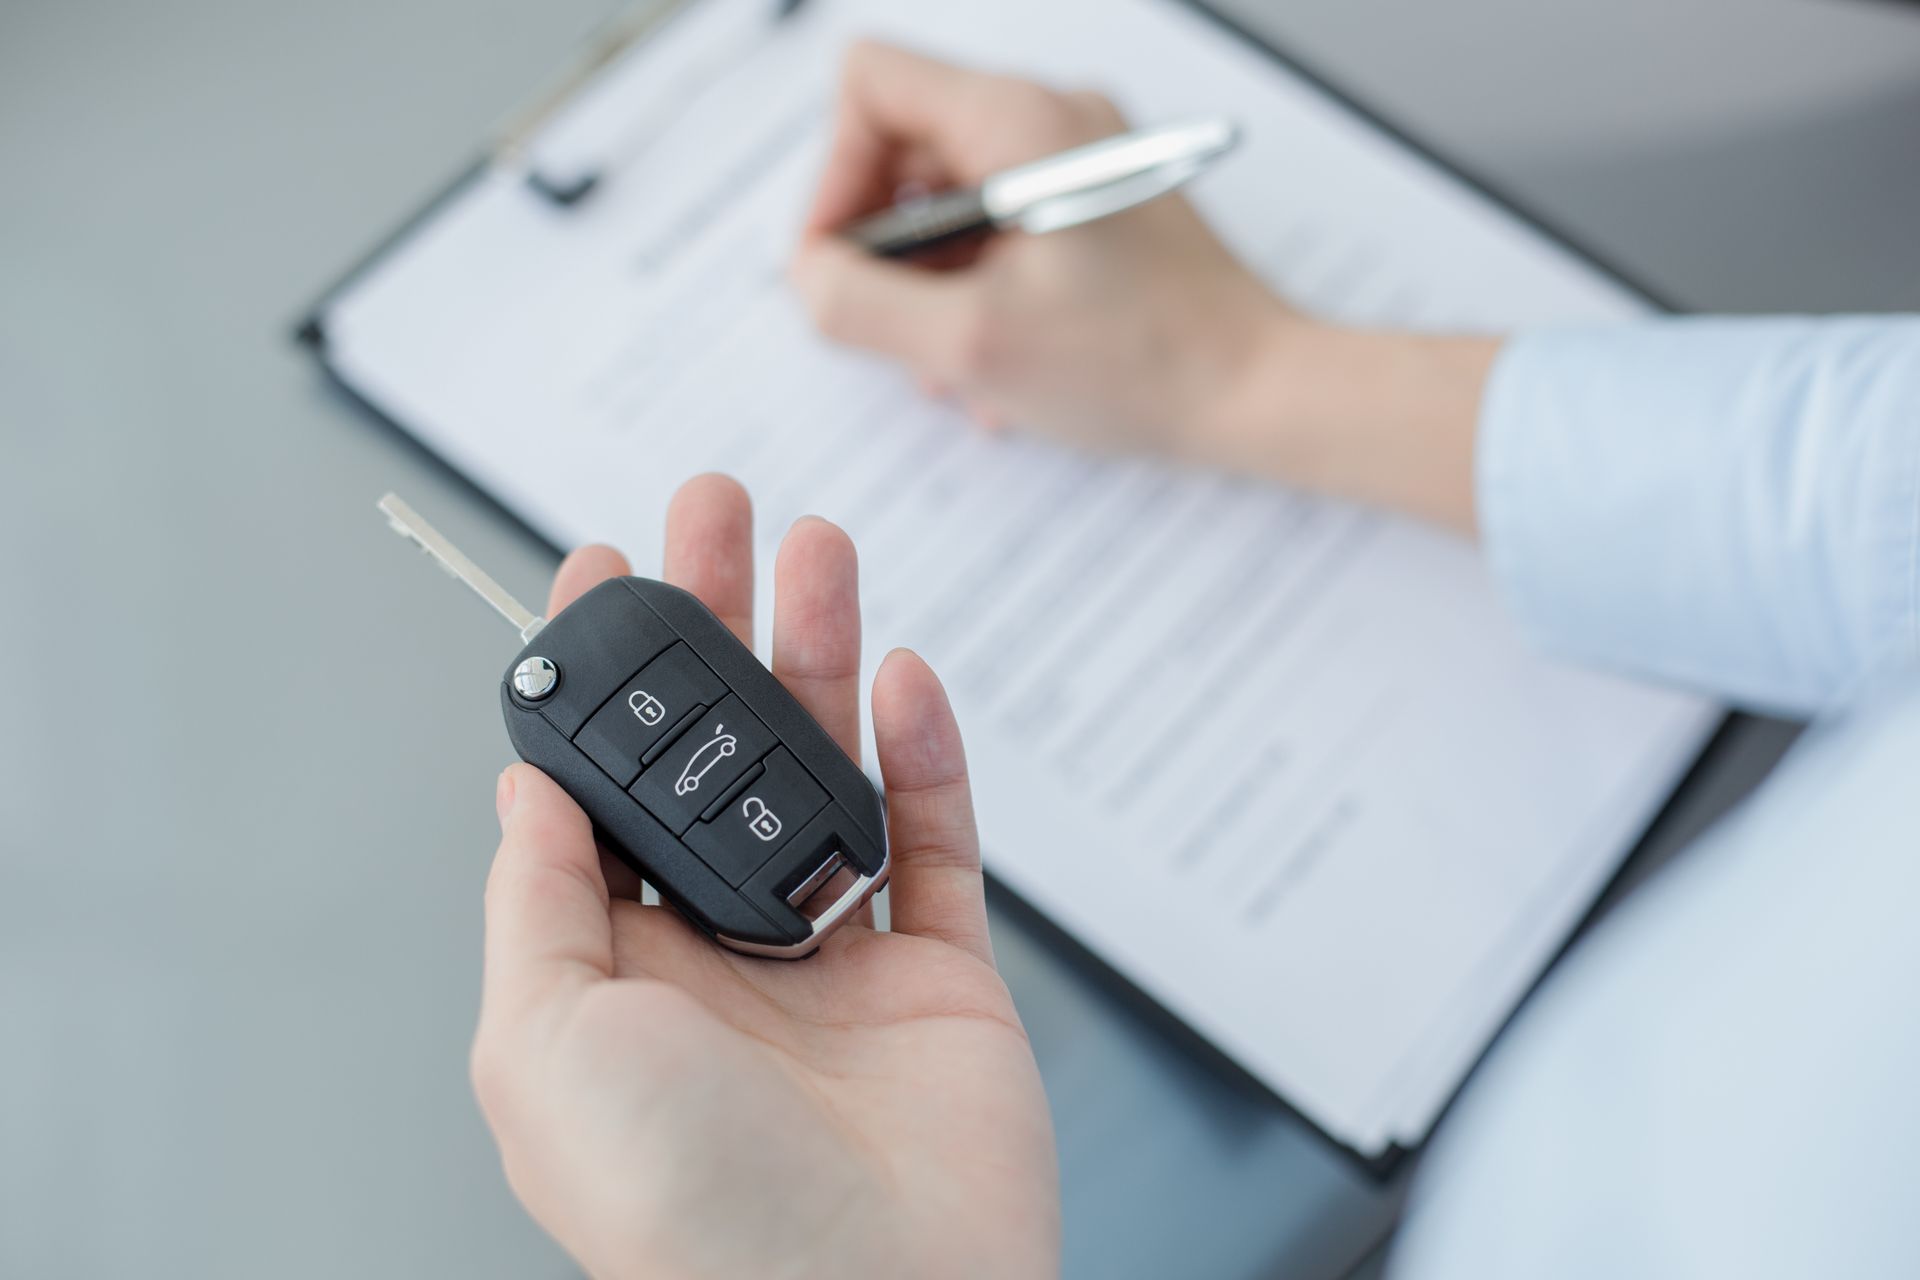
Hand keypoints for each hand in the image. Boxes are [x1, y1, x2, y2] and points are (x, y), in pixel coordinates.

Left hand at [471, 474, 1058, 1279]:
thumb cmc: (685, 1211)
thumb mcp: (541, 1045)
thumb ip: (537, 901)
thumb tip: (525, 782)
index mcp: (612, 974)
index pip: (601, 791)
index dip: (600, 679)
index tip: (601, 571)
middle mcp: (719, 957)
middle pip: (716, 755)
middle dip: (713, 629)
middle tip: (717, 512)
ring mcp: (837, 966)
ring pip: (825, 774)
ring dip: (820, 657)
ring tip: (818, 547)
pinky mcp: (940, 981)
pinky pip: (934, 843)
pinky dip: (924, 756)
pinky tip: (905, 678)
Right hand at [789, 43, 1497, 534]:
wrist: (1262, 392)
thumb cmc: (1142, 363)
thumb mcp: (969, 345)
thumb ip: (859, 303)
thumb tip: (808, 277)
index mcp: (1017, 121)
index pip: (869, 84)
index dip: (832, 177)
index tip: (841, 265)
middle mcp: (1051, 117)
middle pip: (904, 144)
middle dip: (883, 245)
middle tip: (892, 329)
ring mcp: (1079, 158)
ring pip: (950, 196)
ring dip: (929, 282)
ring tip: (950, 364)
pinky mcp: (1100, 205)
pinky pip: (1002, 227)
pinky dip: (979, 289)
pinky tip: (996, 365)